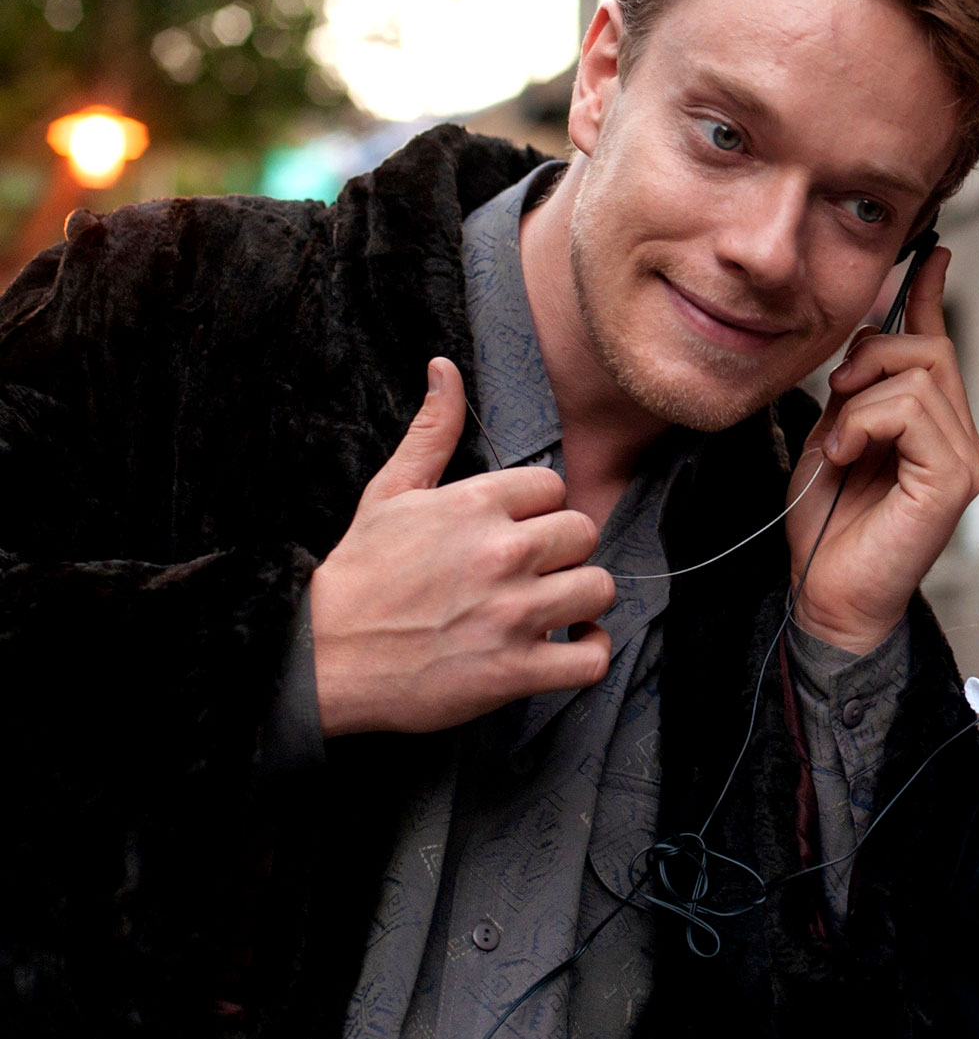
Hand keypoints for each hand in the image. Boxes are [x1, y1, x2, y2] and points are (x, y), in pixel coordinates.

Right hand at [309, 358, 615, 735]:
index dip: (537, 511)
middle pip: (583, 533)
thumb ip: (431, 432)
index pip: (553, 487)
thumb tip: (444, 367)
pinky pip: (591, 659)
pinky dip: (589, 654)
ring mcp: (512, 614)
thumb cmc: (358, 575)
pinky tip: (569, 647)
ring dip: (580, 600)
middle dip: (561, 552)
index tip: (513, 532)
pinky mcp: (515, 671)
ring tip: (552, 608)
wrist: (320, 659)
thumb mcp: (389, 493)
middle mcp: (501, 554)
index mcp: (475, 505)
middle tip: (531, 571)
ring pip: (598, 588)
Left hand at [785, 249, 978, 654]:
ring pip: (919, 375)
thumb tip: (868, 337)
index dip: (929, 293)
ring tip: (840, 443)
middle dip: (871, 355)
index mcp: (933, 426)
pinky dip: (866, 423)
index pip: (937, 344)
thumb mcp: (834, 435)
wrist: (825, 594)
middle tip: (836, 396)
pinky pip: (913, 411)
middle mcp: (961, 438)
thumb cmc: (827, 524)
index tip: (929, 251)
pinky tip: (848, 456)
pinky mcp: (955, 480)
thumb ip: (857, 390)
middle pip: (929, 349)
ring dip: (860, 400)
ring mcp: (965, 459)